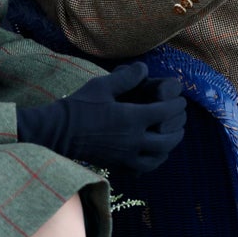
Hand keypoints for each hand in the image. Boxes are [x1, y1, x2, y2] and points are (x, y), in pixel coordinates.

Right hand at [16, 62, 187, 172]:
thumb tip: (145, 68)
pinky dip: (153, 161)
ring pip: (157, 158)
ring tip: (171, 137)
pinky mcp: (117, 164)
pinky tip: (154, 154)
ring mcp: (125, 155)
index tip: (180, 100)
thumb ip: (127, 77)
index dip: (176, 105)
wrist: (56, 132)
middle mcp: (132, 140)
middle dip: (178, 128)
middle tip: (181, 118)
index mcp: (131, 119)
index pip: (164, 113)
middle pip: (167, 139)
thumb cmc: (79, 106)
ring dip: (169, 147)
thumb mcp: (102, 85)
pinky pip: (142, 168)